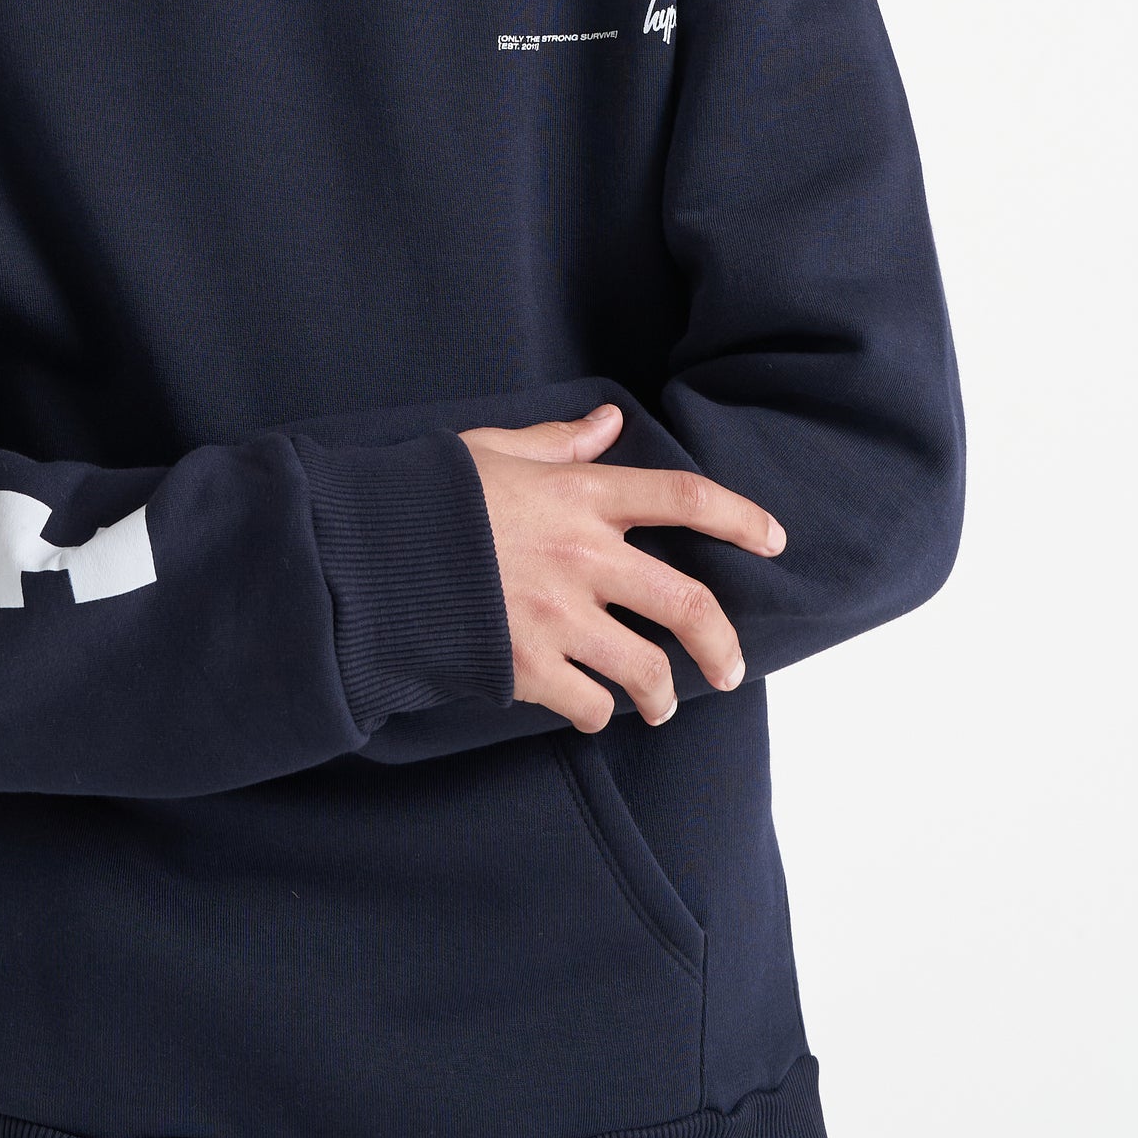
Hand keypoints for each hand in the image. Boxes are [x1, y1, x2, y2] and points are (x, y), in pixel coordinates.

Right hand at [459, 402, 785, 734]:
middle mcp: (583, 557)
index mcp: (581, 495)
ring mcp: (558, 617)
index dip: (740, 518)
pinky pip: (589, 704)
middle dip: (721, 644)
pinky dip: (597, 713)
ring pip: (646, 670)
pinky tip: (593, 711)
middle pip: (688, 604)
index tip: (773, 541)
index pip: (684, 498)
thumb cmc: (427, 496)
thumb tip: (608, 423)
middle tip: (730, 669)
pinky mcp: (526, 666)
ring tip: (660, 706)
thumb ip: (560, 444)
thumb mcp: (495, 450)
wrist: (364, 554)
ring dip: (663, 695)